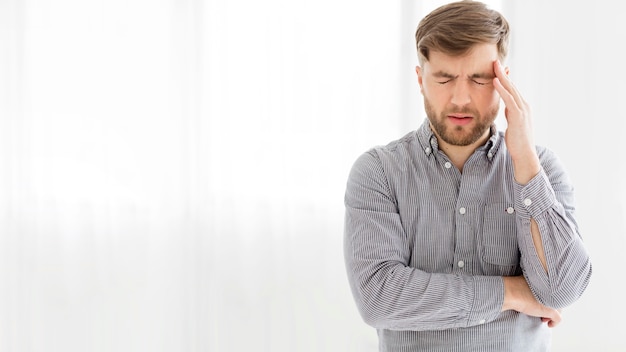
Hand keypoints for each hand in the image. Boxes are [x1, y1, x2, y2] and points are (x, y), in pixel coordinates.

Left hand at [493, 60, 540, 183]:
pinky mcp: (518, 116)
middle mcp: (524, 105)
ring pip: (511, 89)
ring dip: (502, 76)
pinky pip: (509, 99)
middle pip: (511, 85)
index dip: (504, 78)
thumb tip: (505, 106)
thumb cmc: (517, 141)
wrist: (524, 154)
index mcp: (521, 107)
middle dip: (503, 72)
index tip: (497, 67)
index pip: (512, 89)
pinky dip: (501, 89)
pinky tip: (495, 81)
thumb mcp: (512, 123)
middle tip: (494, 60)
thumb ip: (509, 113)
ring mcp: (522, 110)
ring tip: (494, 65)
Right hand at [502, 276, 560, 327]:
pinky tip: (549, 325)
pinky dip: (554, 323)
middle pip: (557, 300)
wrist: (510, 292)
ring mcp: (552, 300)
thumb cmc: (514, 288)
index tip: (541, 304)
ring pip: (559, 309)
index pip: (554, 292)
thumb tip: (536, 295)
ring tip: (543, 319)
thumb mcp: (528, 285)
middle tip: (543, 314)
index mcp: (547, 281)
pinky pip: (558, 318)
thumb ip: (536, 287)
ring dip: (552, 315)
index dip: (549, 299)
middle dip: (551, 308)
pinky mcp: (551, 310)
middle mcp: (552, 290)